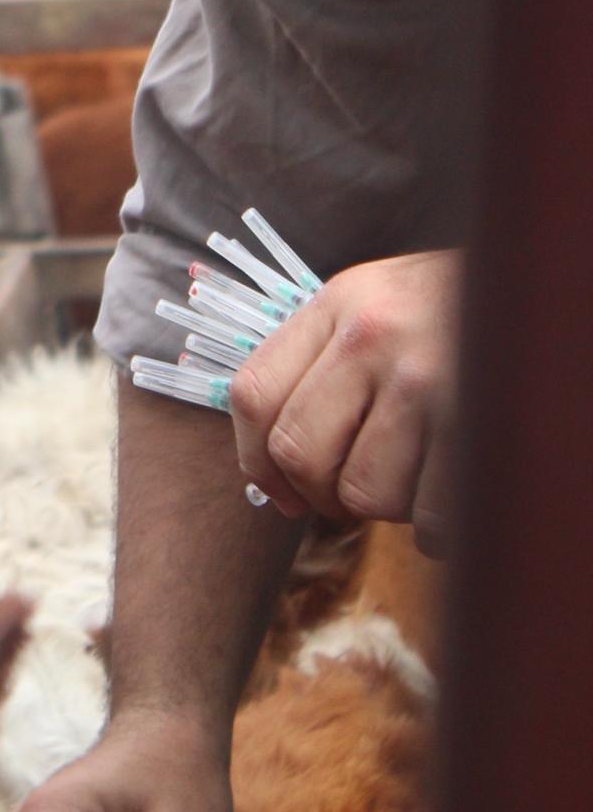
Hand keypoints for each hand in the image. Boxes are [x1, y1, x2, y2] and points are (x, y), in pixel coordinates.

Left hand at [229, 249, 459, 555]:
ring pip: (363, 492)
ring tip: (428, 471)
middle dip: (324, 493)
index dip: (258, 462)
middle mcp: (376, 332)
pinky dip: (441, 529)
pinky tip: (460, 499)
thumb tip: (275, 478)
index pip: (252, 395)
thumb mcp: (389, 307)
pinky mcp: (482, 421)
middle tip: (360, 492)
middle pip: (299, 454)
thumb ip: (327, 366)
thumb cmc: (475, 313)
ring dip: (392, 504)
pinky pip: (431, 516)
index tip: (285, 492)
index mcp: (344, 300)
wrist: (558, 282)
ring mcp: (429, 375)